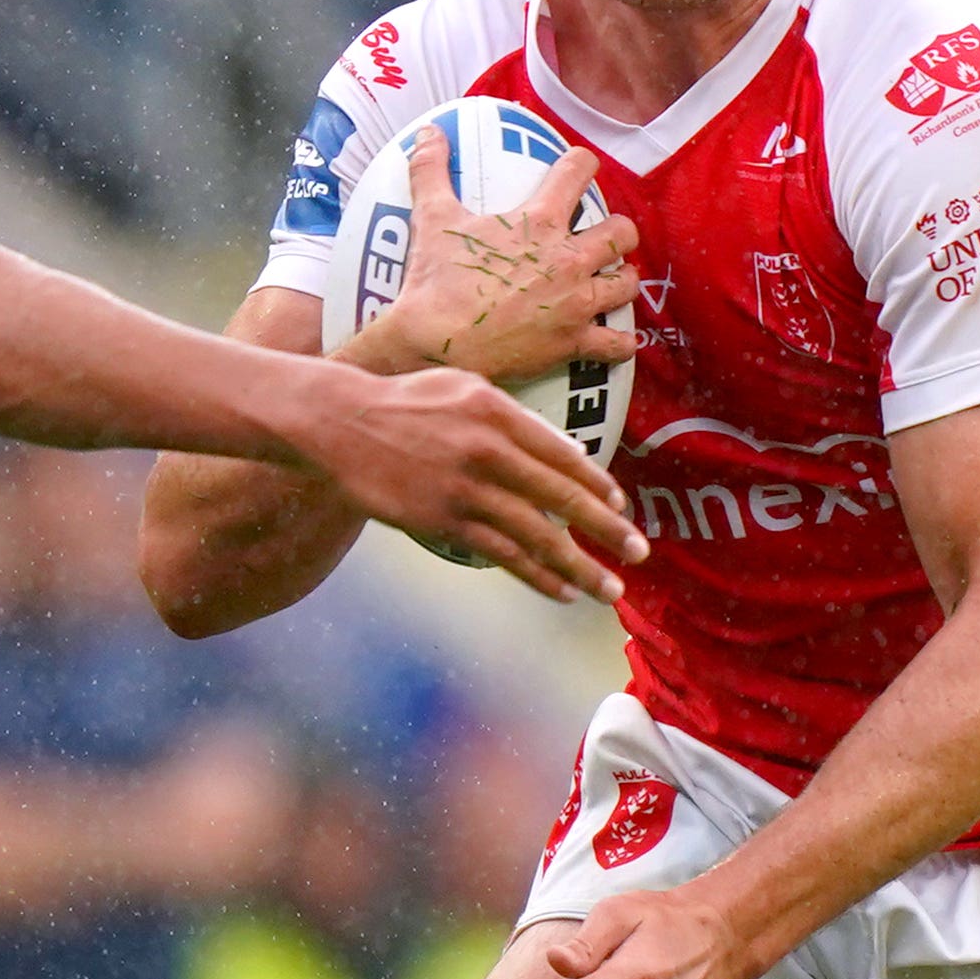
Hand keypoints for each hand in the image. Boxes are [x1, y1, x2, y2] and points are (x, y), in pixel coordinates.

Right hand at [293, 364, 639, 605]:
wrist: (340, 425)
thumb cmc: (404, 402)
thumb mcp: (462, 387)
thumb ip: (515, 416)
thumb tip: (568, 452)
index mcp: (497, 412)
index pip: (562, 454)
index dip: (597, 485)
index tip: (621, 507)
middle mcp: (487, 450)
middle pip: (561, 497)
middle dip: (607, 530)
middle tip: (639, 553)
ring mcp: (465, 489)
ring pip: (537, 535)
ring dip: (579, 566)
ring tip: (608, 590)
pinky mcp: (444, 521)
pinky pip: (501, 554)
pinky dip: (535, 575)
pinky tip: (560, 591)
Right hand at [364, 136, 640, 387]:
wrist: (436, 343)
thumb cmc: (436, 281)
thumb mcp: (432, 217)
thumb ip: (430, 170)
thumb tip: (426, 130)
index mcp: (539, 223)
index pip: (576, 173)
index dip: (583, 164)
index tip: (583, 167)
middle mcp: (568, 259)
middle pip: (621, 232)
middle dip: (619, 231)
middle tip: (605, 235)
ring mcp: (576, 303)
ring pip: (627, 284)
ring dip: (623, 280)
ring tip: (612, 281)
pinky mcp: (573, 342)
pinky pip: (616, 344)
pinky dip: (620, 342)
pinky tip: (618, 340)